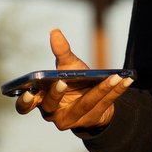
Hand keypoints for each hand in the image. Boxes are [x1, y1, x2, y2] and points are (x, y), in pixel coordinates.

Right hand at [15, 28, 133, 130]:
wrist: (94, 98)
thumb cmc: (74, 81)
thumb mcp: (68, 66)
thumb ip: (62, 51)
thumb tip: (55, 31)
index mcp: (41, 100)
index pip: (25, 106)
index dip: (25, 102)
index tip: (29, 93)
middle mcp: (53, 113)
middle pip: (51, 107)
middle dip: (56, 95)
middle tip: (63, 81)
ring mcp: (72, 119)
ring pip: (84, 105)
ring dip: (100, 90)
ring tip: (113, 77)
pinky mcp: (91, 120)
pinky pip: (104, 104)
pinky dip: (116, 91)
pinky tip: (126, 79)